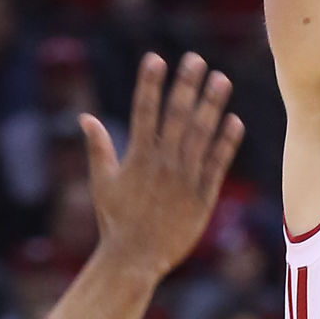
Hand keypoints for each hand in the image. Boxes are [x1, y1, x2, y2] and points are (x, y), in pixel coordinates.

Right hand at [79, 53, 245, 278]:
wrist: (135, 260)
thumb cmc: (116, 220)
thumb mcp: (102, 182)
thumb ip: (98, 147)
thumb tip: (84, 117)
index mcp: (137, 157)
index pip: (144, 112)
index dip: (150, 84)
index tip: (155, 58)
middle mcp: (163, 164)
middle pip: (177, 117)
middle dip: (186, 85)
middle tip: (195, 59)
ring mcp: (185, 179)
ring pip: (201, 136)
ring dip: (212, 106)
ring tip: (221, 80)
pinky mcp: (203, 197)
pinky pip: (217, 164)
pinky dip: (226, 143)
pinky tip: (235, 120)